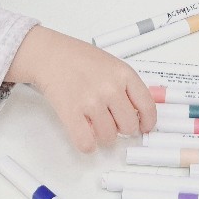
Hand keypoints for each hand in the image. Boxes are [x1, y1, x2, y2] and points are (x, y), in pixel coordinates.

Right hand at [7, 26, 155, 152]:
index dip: (148, 122)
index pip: (147, 106)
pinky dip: (87, 144)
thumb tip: (138, 111)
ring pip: (109, 137)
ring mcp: (91, 101)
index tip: (144, 126)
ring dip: (104, 136)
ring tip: (96, 124)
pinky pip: (86, 143)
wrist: (50, 54)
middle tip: (114, 122)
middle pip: (129, 125)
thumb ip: (126, 85)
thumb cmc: (79, 58)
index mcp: (124, 73)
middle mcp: (110, 88)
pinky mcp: (71, 113)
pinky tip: (85, 134)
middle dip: (122, 128)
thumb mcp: (112, 64)